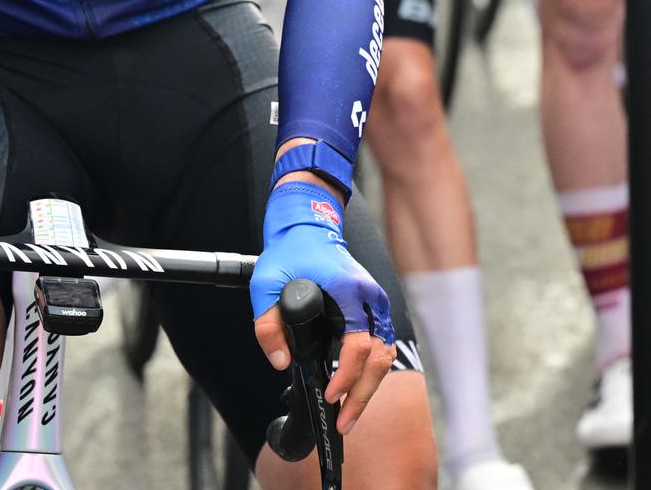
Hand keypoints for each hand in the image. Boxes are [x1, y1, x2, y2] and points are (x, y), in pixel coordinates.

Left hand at [251, 182, 394, 433]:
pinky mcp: (373, 309)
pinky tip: (354, 391)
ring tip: (349, 414)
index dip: (347, 376)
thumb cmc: (290, 253)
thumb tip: (282, 363)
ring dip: (369, 387)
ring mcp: (375, 303)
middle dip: (363, 394)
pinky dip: (370, 372)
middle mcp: (370, 298)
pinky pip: (381, 346)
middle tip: (344, 422)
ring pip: (385, 354)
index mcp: (349, 291)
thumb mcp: (265, 285)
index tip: (332, 395)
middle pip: (380, 356)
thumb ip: (268, 327)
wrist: (309, 228)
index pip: (358, 344)